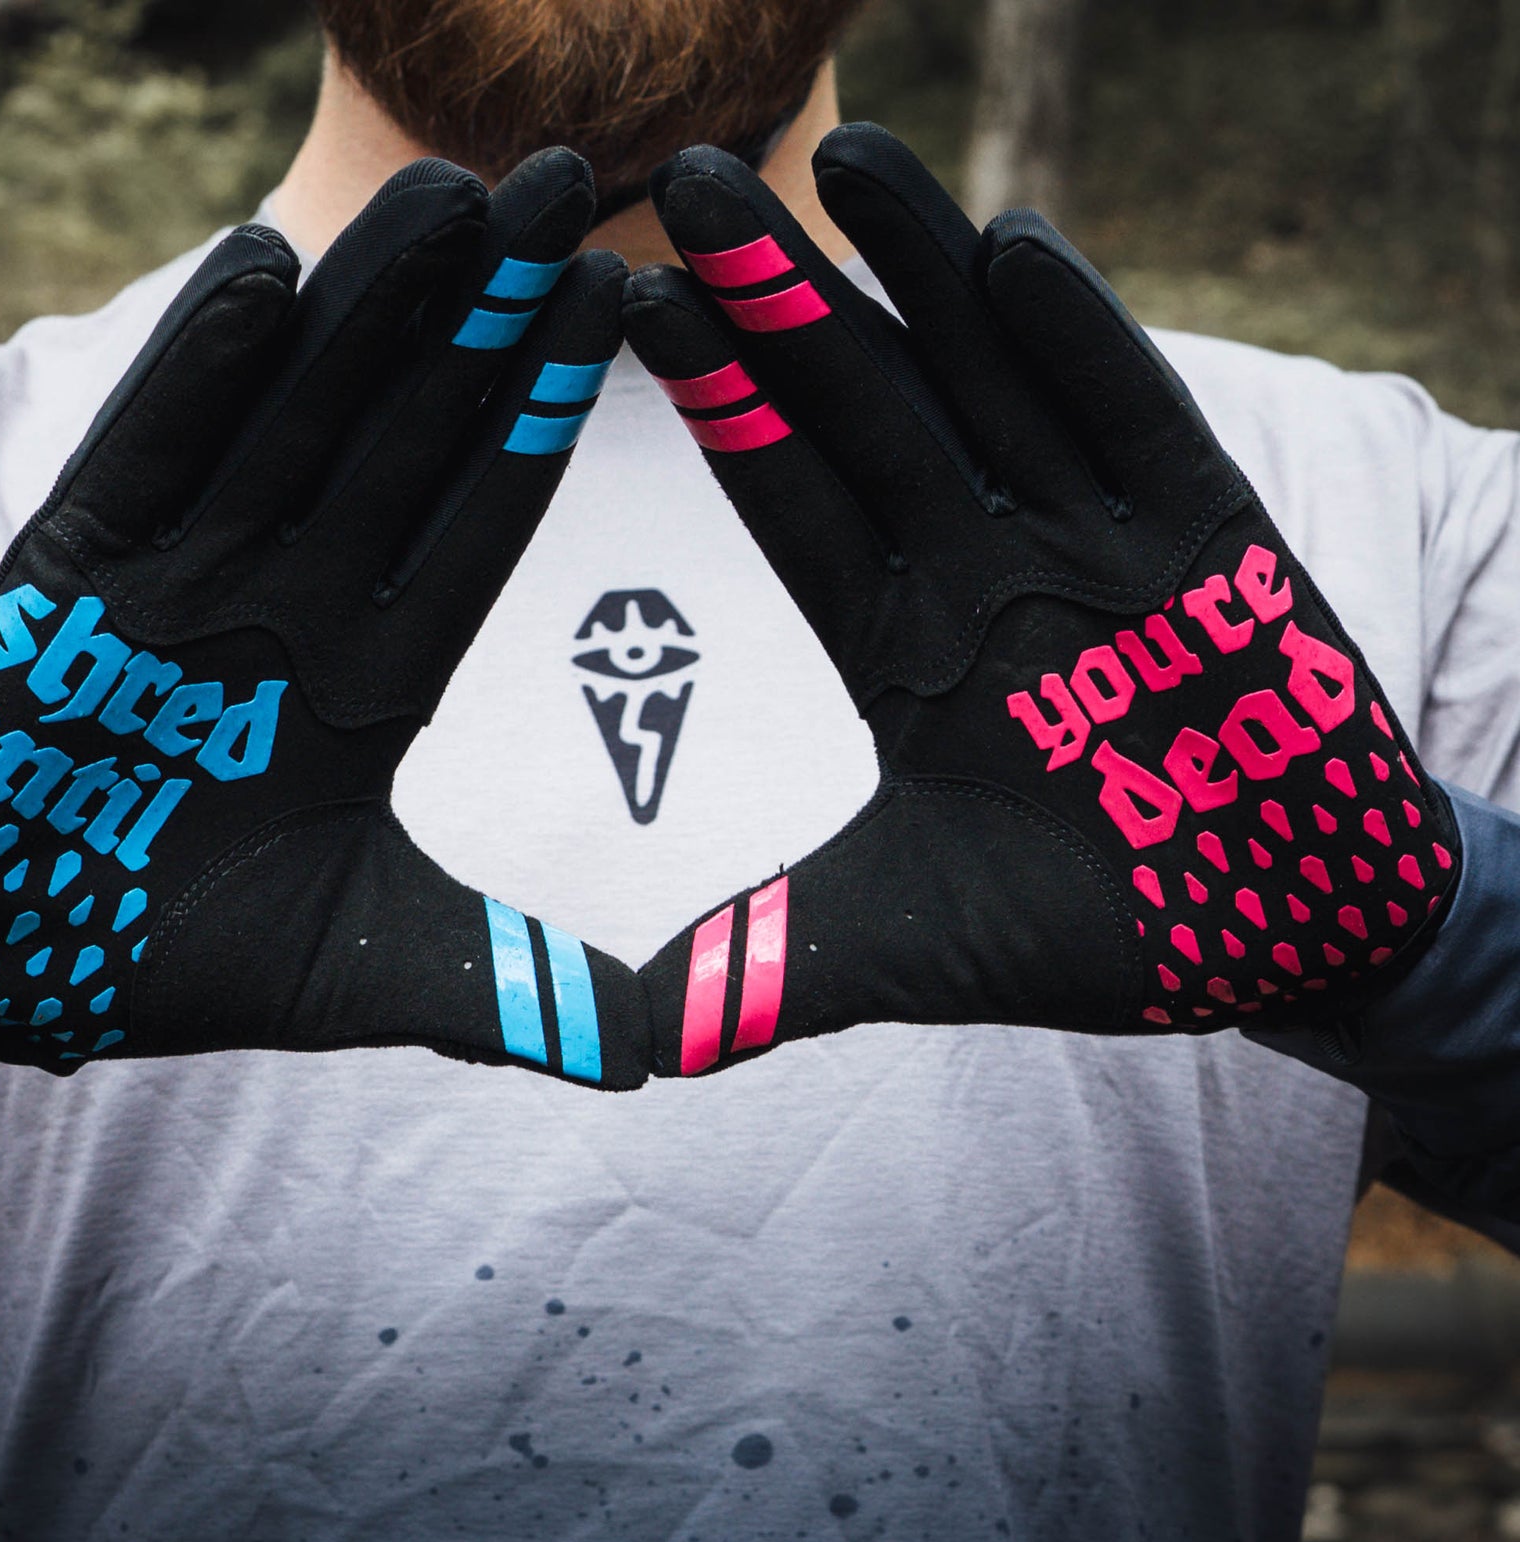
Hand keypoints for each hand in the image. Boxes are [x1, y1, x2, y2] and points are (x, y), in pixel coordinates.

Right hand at [0, 150, 649, 1087]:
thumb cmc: (175, 960)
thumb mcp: (368, 973)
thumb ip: (509, 990)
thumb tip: (658, 1060)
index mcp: (374, 680)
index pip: (479, 527)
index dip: (547, 421)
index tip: (624, 314)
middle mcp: (293, 606)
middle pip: (406, 440)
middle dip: (489, 318)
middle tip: (574, 186)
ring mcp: (185, 579)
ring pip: (291, 421)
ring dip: (369, 310)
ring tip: (453, 196)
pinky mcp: (72, 577)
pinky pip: (143, 462)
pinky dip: (195, 377)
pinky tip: (264, 274)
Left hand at [621, 124, 1458, 1075]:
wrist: (1276, 930)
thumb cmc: (1080, 937)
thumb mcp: (897, 948)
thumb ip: (758, 965)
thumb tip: (607, 1041)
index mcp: (892, 646)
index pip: (787, 503)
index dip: (712, 409)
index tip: (624, 311)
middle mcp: (978, 570)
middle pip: (867, 413)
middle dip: (784, 301)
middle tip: (693, 181)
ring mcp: (1094, 543)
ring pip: (994, 387)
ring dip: (922, 277)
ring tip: (845, 158)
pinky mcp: (1214, 540)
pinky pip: (1136, 429)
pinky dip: (1080, 346)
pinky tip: (1008, 251)